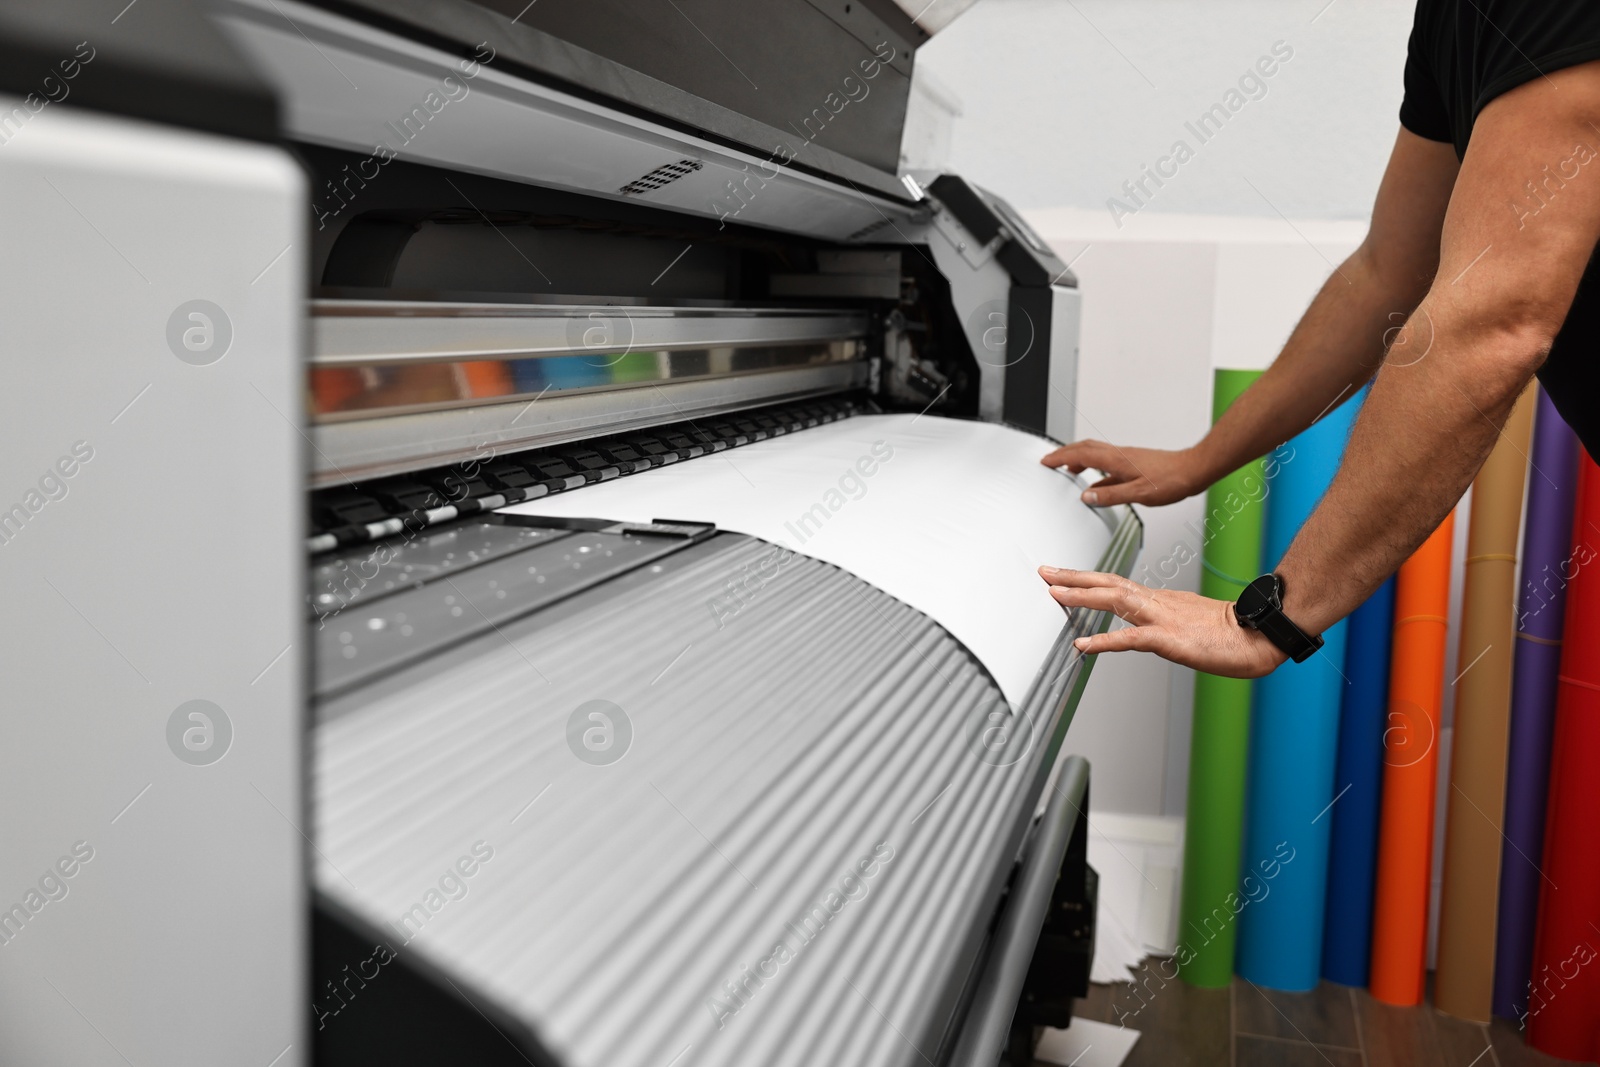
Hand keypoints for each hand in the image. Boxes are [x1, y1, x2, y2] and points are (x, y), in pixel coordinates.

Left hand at [1038, 567, 1287, 677]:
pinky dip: (1103, 639)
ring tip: (1053, 593)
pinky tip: (1082, 643)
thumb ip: (1162, 623)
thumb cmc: (1231, 634)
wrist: (1261, 637)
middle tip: (1044, 571)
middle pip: (1109, 583)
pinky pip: (1130, 639)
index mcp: (1161, 600)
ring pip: (1115, 600)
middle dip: (1074, 577)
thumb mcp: (1188, 624)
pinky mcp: (1170, 640)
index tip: (1062, 576)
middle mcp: (1158, 603)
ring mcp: (1163, 618)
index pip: (1116, 584)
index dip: (1087, 579)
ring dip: (1081, 595)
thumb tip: (1140, 628)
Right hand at [1040, 441, 1206, 506]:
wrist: (1192, 470)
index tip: (1045, 461)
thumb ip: (1111, 496)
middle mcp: (1119, 455)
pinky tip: (1096, 483)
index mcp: (1116, 460)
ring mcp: (1126, 458)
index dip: (1060, 457)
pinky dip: (1094, 469)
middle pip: (1084, 448)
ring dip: (1078, 458)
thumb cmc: (1171, 480)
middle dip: (1064, 453)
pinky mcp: (1133, 463)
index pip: (1080, 454)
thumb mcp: (1139, 494)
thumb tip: (1087, 496)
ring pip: (1095, 453)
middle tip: (1050, 460)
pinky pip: (1106, 463)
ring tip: (1068, 469)